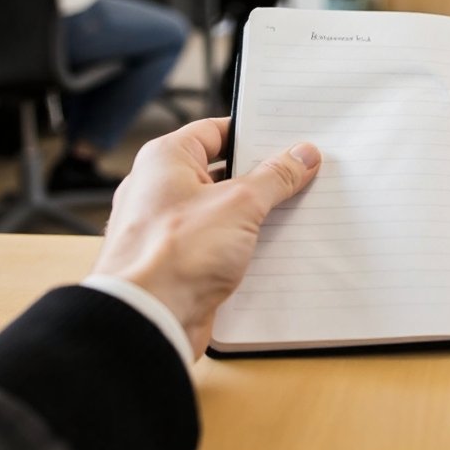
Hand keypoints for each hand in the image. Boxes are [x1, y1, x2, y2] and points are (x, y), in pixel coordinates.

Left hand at [90, 118, 321, 358]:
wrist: (147, 318)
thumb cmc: (173, 253)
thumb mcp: (239, 203)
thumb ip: (274, 176)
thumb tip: (301, 155)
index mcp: (166, 160)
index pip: (215, 131)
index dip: (253, 133)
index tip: (289, 138)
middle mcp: (162, 190)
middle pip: (222, 172)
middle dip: (263, 177)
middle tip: (302, 173)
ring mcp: (170, 229)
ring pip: (223, 212)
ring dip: (257, 215)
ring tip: (298, 210)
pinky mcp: (180, 264)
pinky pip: (219, 245)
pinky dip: (246, 246)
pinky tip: (278, 249)